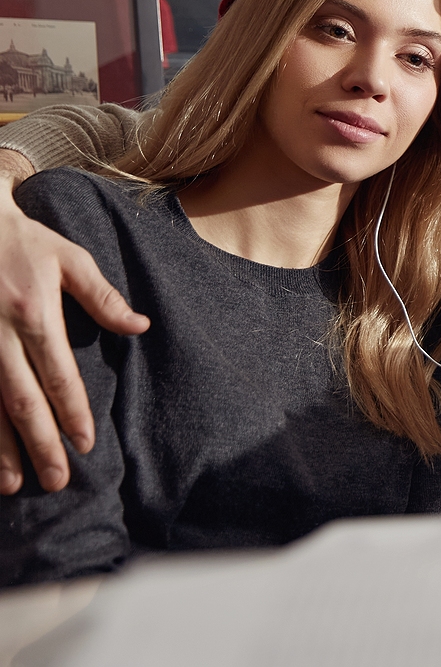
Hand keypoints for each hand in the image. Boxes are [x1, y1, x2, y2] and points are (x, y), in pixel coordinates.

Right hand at [0, 150, 146, 493]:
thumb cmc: (24, 240)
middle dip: (39, 445)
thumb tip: (140, 326)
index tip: (87, 444)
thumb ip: (103, 297)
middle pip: (21, 401)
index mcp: (34, 314)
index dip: (72, 413)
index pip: (58, 376)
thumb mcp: (70, 258)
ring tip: (14, 485)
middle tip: (58, 481)